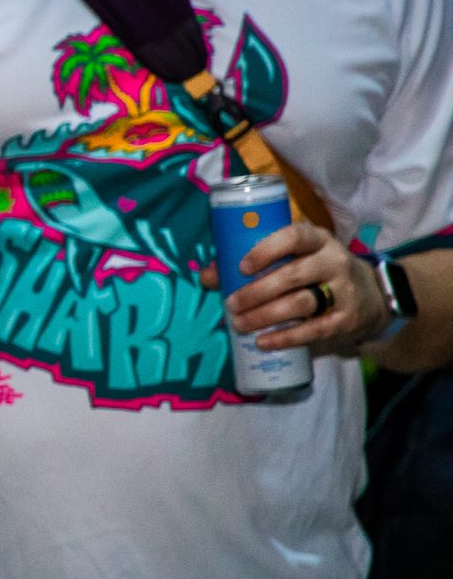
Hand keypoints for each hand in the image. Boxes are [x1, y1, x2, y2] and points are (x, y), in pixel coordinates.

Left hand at [222, 221, 389, 355]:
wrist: (371, 296)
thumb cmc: (316, 272)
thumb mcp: (295, 258)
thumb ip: (252, 263)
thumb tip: (207, 276)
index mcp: (318, 240)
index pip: (295, 236)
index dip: (267, 249)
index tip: (241, 267)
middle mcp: (334, 261)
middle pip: (293, 275)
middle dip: (256, 292)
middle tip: (230, 305)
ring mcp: (344, 291)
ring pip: (301, 303)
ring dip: (265, 315)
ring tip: (239, 324)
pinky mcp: (347, 319)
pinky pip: (314, 330)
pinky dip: (286, 338)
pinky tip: (263, 342)